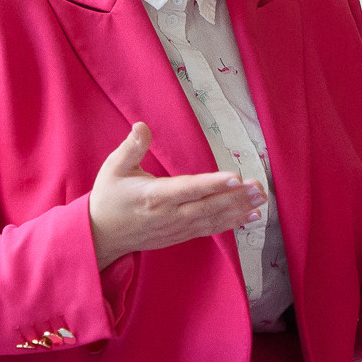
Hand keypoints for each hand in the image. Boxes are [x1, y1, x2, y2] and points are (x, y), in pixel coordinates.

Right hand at [87, 123, 264, 269]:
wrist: (100, 235)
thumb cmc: (109, 197)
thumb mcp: (113, 168)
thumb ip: (131, 147)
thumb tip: (141, 126)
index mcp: (153, 196)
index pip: (187, 189)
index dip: (212, 185)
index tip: (235, 178)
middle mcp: (168, 215)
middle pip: (206, 207)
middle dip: (235, 198)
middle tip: (259, 187)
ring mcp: (176, 228)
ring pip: (212, 220)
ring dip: (238, 210)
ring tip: (261, 200)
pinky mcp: (180, 235)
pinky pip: (209, 230)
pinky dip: (231, 224)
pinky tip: (250, 217)